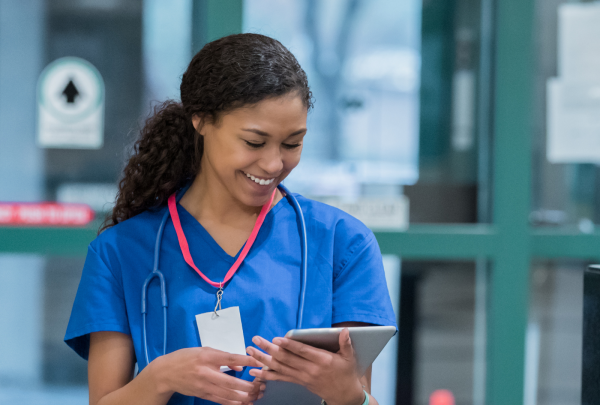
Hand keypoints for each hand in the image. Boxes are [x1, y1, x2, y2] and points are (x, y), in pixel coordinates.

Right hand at [150, 347, 264, 404]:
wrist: (166, 373)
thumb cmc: (186, 358)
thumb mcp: (204, 351)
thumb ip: (223, 356)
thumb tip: (240, 365)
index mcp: (207, 356)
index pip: (230, 358)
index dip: (246, 361)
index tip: (258, 362)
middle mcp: (206, 372)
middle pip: (231, 381)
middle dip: (248, 385)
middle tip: (260, 385)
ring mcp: (204, 385)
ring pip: (227, 394)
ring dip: (243, 396)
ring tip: (255, 395)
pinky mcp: (202, 394)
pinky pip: (220, 400)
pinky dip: (232, 403)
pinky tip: (243, 403)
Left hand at [246, 328, 364, 404]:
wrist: (344, 395)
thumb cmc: (346, 373)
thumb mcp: (350, 358)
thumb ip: (345, 344)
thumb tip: (345, 330)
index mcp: (322, 360)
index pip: (302, 352)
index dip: (289, 345)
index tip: (277, 339)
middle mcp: (309, 369)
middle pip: (286, 358)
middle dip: (269, 349)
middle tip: (256, 340)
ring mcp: (302, 377)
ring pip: (280, 367)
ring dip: (264, 360)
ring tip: (251, 351)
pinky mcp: (298, 381)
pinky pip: (280, 378)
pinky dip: (266, 375)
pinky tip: (255, 372)